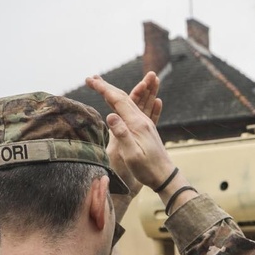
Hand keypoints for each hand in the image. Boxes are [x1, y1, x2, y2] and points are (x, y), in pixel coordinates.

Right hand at [87, 73, 172, 214]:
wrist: (166, 177)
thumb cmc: (148, 169)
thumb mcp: (132, 154)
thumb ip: (122, 134)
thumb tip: (110, 115)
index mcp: (136, 124)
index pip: (118, 101)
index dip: (103, 89)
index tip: (89, 80)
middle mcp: (142, 120)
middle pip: (124, 97)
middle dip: (107, 86)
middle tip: (92, 78)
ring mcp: (146, 124)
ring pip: (132, 101)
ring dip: (118, 90)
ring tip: (108, 83)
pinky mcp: (147, 129)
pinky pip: (138, 109)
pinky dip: (133, 99)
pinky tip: (137, 94)